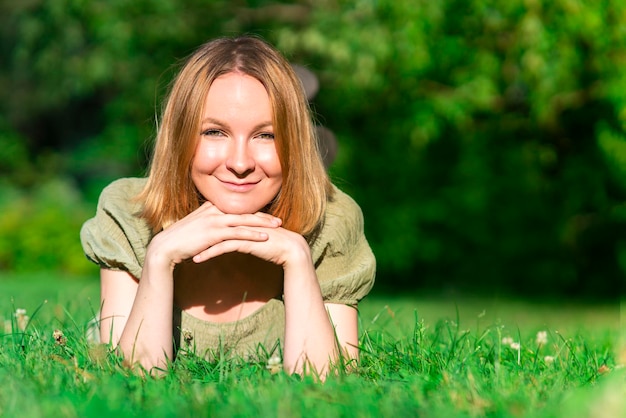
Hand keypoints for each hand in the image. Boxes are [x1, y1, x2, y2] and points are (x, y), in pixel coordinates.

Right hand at [146, 201, 282, 267]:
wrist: (166, 247)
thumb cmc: (180, 240)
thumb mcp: (197, 228)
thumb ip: (209, 224)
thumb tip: (220, 230)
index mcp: (211, 207)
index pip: (238, 208)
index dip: (254, 212)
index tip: (268, 216)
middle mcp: (214, 210)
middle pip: (244, 211)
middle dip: (263, 215)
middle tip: (279, 221)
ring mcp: (214, 220)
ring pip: (244, 220)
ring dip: (263, 224)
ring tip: (277, 228)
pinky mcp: (214, 232)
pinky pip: (238, 233)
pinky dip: (253, 234)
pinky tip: (264, 238)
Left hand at [191, 223, 310, 268]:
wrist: (291, 249)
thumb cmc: (276, 244)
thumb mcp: (257, 236)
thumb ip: (246, 233)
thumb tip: (236, 237)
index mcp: (243, 218)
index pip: (218, 219)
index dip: (204, 226)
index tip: (191, 234)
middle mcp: (240, 221)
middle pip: (213, 225)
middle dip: (197, 234)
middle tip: (182, 241)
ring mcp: (242, 230)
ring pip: (214, 236)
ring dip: (199, 244)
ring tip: (186, 251)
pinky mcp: (244, 242)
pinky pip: (222, 247)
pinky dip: (208, 253)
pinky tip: (197, 260)